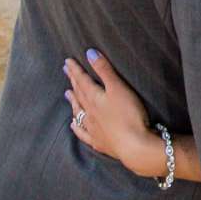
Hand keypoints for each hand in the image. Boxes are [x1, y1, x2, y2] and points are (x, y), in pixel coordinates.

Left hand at [64, 49, 165, 179]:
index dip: (75, 70)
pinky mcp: (99, 142)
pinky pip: (83, 133)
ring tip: (67, 94)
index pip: (82, 81)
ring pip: (79, 113)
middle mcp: (90, 113)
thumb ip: (104, 70)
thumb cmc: (129, 114)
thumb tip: (89, 53)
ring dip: (73, 102)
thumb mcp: (118, 87)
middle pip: (79, 94)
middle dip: (73, 81)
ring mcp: (93, 128)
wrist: (134, 146)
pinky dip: (77, 128)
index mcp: (95, 98)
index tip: (67, 62)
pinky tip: (73, 125)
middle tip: (66, 72)